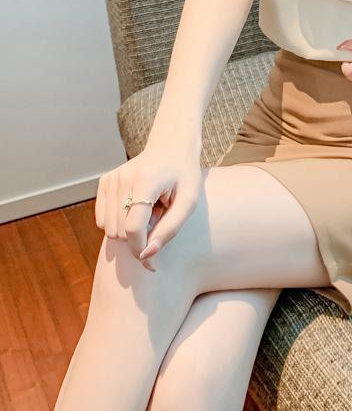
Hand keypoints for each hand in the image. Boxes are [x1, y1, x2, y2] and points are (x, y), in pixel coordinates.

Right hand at [94, 142, 202, 270]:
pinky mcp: (104, 182)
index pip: (133, 228)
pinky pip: (102, 220)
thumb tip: (147, 255)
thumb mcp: (189, 201)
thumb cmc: (184, 175)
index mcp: (146, 181)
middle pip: (119, 232)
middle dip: (138, 239)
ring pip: (108, 229)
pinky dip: (118, 223)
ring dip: (128, 230)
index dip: (141, 250)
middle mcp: (123, 178)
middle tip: (158, 221)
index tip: (152, 264)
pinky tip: (136, 208)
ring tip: (149, 212)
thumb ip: (170, 229)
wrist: (171, 146)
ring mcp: (111, 179)